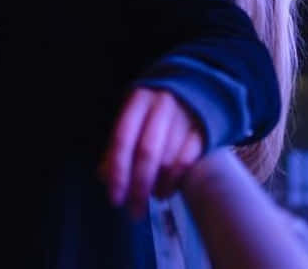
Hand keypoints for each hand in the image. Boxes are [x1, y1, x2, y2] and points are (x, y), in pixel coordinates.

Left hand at [99, 87, 204, 218]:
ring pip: (168, 160)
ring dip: (157, 186)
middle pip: (147, 152)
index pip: (122, 139)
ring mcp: (185, 117)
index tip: (115, 200)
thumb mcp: (131, 123)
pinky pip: (188, 162)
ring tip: (151, 197)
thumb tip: (104, 177)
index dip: (118, 172)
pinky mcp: (203, 130)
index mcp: (138, 101)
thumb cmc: (152, 115)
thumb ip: (116, 149)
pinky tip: (167, 191)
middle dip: (138, 187)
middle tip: (134, 211)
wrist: (192, 96)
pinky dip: (175, 182)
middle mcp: (162, 105)